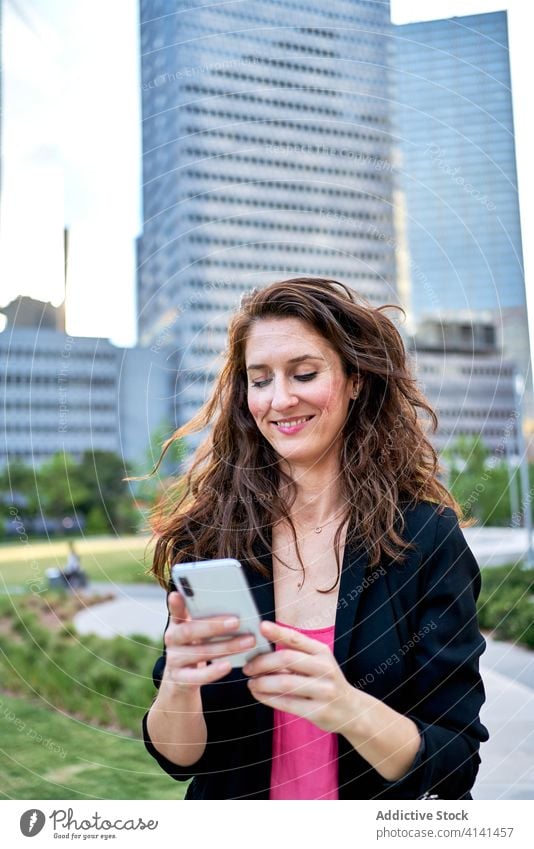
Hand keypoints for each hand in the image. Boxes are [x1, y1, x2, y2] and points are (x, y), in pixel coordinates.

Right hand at [162, 591, 255, 693]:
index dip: (176, 604)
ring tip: (248, 642)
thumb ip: (208, 621)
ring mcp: (174, 661)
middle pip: (190, 631)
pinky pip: (197, 676)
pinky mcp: (180, 680)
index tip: (178, 594)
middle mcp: (172, 641)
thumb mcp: (198, 634)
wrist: (180, 683)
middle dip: (215, 626)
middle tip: (237, 621)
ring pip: (198, 653)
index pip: (175, 612)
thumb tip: (236, 608)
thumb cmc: (196, 650)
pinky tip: (228, 665)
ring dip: (226, 647)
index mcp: (177, 625)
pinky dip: (213, 671)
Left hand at [242, 620, 356, 733]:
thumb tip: (262, 650)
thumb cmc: (327, 683)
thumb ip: (296, 655)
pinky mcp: (318, 711)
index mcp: (322, 652)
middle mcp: (325, 668)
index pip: (297, 639)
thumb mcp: (319, 663)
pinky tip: (258, 694)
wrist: (352, 711)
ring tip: (251, 683)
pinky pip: (287, 703)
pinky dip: (268, 698)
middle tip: (247, 667)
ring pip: (284, 683)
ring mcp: (323, 691)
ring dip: (262, 682)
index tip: (260, 626)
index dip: (278, 632)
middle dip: (262, 662)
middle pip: (287, 659)